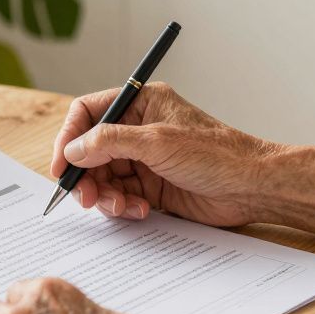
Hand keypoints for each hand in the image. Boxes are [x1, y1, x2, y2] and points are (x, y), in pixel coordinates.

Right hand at [51, 83, 314, 237]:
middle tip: (86, 197)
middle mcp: (138, 129)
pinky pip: (121, 195)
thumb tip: (73, 150)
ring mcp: (144, 159)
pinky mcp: (152, 186)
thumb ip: (109, 142)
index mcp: (141, 103)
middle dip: (85, 175)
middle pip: (90, 150)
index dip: (69, 137)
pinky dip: (122, 206)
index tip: (61, 165)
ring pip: (103, 176)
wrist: (253, 187)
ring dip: (105, 194)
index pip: (88, 113)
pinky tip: (138, 210)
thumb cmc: (217, 154)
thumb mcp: (156, 142)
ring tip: (119, 206)